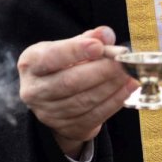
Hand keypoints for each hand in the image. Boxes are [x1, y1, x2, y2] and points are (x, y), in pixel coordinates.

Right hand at [17, 26, 136, 158]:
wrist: (58, 96)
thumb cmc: (65, 63)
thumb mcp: (71, 46)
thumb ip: (89, 38)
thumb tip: (105, 34)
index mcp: (31, 63)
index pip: (51, 57)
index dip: (75, 51)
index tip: (98, 46)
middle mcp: (33, 90)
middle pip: (69, 82)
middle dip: (100, 71)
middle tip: (123, 61)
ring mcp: (47, 113)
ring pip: (83, 101)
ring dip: (111, 87)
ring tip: (130, 73)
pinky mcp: (66, 127)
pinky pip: (93, 116)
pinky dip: (114, 101)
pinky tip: (128, 88)